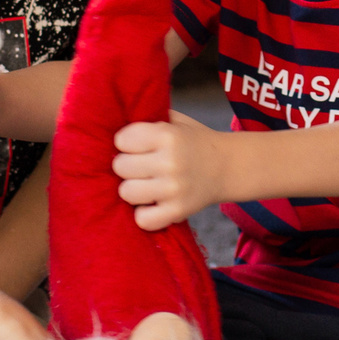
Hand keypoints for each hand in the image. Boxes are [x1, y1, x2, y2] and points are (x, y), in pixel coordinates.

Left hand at [111, 110, 225, 231]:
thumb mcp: (175, 121)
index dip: (126, 142)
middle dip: (128, 165)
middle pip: (120, 167)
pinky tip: (152, 204)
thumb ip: (147, 120)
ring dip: (133, 189)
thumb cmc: (193, 141)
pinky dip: (144, 214)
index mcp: (168, 135)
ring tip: (145, 184)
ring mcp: (174, 189)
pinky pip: (143, 219)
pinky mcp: (178, 212)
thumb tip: (111, 122)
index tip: (137, 145)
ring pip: (126, 192)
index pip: (122, 140)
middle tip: (141, 165)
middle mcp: (171, 161)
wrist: (228, 166)